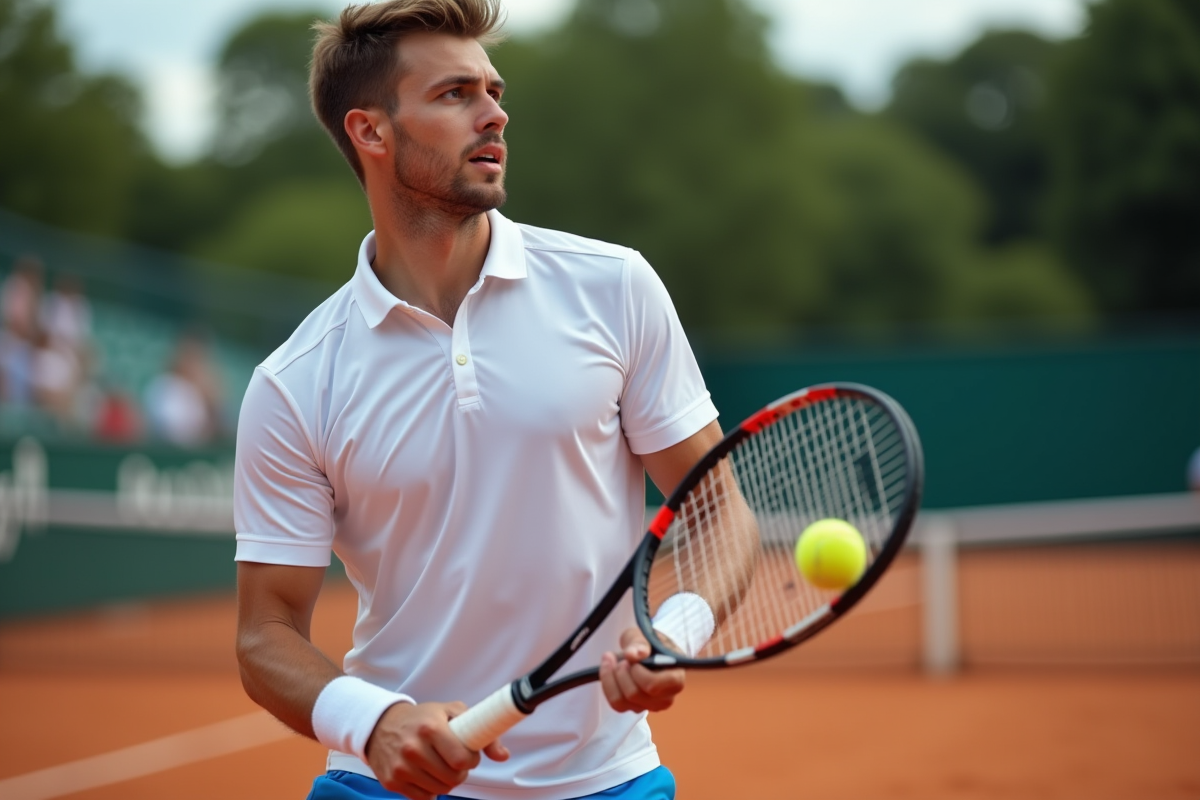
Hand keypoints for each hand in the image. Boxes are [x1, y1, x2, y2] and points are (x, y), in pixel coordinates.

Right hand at [365, 701, 508, 799]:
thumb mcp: (452, 712)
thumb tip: (503, 755)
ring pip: (440, 789)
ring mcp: (401, 767)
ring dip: (447, 781)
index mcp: (430, 728)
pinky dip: (430, 789)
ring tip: (440, 765)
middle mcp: (413, 748)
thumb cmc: (423, 718)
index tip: (468, 754)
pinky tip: (427, 774)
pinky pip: (424, 798)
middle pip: (453, 777)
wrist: (381, 725)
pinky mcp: (392, 782)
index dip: (471, 760)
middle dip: (460, 771)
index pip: (461, 759)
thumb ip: (481, 730)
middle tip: (454, 760)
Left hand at [599, 627, 685, 713]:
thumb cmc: (652, 644)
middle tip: (620, 657)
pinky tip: (608, 668)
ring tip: (611, 659)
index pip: (653, 685)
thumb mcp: (647, 636)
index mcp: (675, 679)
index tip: (631, 659)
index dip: (637, 673)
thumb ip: (640, 644)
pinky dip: (607, 684)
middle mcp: (665, 698)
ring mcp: (649, 706)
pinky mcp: (634, 708)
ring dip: (611, 678)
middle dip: (621, 673)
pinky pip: (615, 703)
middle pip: (634, 694)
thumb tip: (632, 655)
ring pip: (621, 702)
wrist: (649, 652)